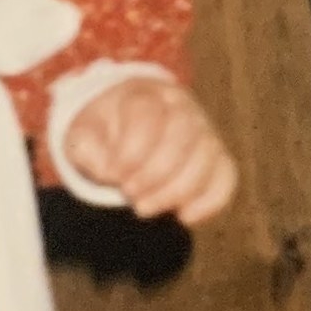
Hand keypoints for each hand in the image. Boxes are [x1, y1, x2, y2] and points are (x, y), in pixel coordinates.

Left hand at [60, 75, 237, 222]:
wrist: (125, 127)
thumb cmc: (104, 132)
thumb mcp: (83, 134)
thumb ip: (87, 149)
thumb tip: (110, 173)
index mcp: (145, 93)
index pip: (148, 115)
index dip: (131, 151)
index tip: (113, 176)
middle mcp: (181, 106)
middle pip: (183, 133)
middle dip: (155, 173)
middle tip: (130, 195)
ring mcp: (204, 130)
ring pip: (207, 157)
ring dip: (177, 191)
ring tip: (146, 207)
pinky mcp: (217, 157)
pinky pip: (227, 176)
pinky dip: (210, 201)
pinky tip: (183, 217)